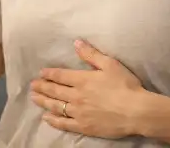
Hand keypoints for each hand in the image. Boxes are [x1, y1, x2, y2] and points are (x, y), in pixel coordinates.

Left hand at [30, 40, 146, 138]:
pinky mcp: (83, 126)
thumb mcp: (110, 64)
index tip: (40, 73)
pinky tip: (46, 118)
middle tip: (32, 86)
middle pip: (54, 90)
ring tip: (34, 98)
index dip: (49, 74)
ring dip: (43, 101)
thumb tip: (76, 42)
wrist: (136, 111)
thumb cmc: (125, 85)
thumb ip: (91, 54)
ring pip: (56, 106)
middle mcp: (76, 95)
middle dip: (42, 87)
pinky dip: (53, 120)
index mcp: (82, 79)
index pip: (60, 75)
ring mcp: (79, 112)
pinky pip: (64, 123)